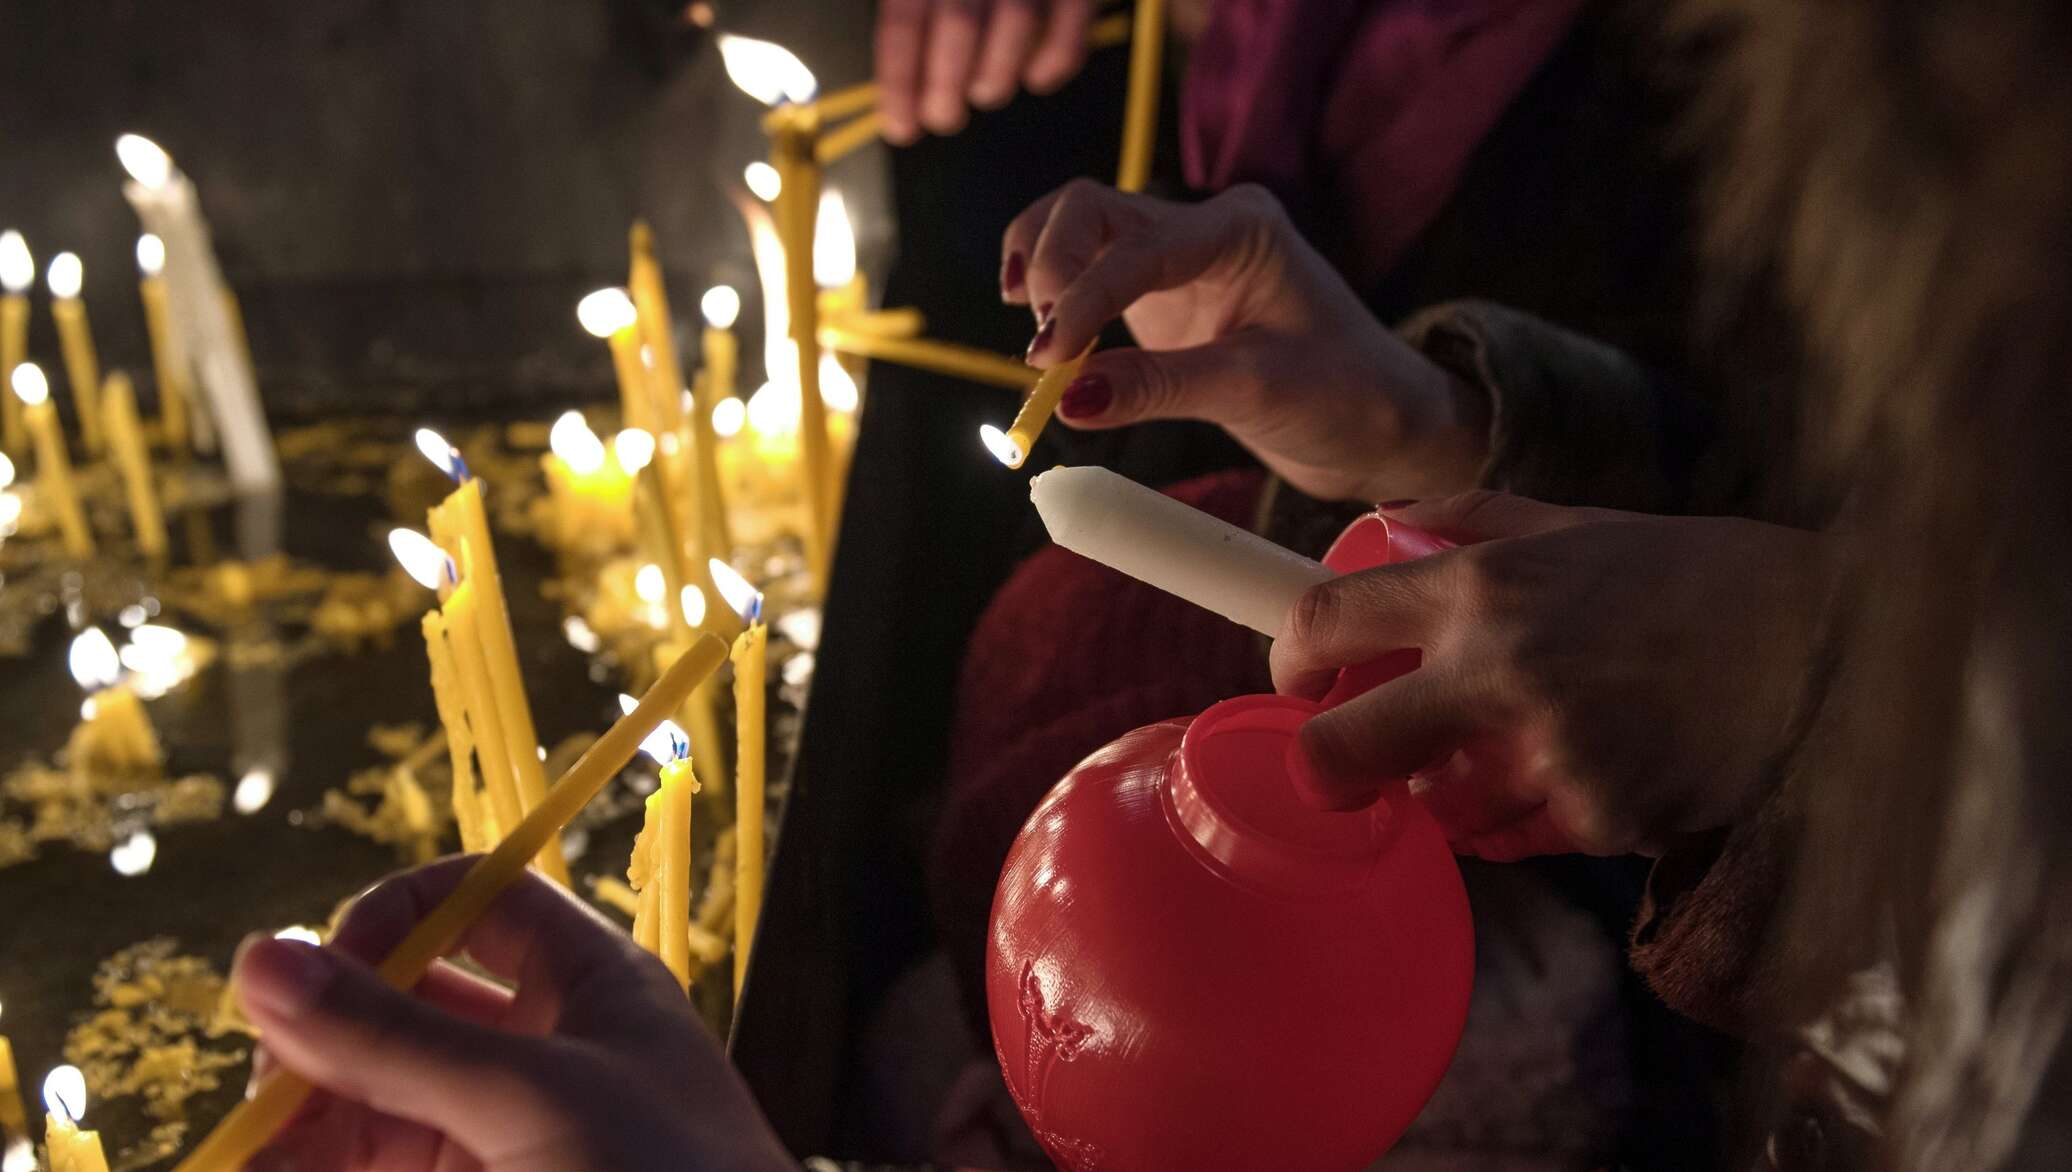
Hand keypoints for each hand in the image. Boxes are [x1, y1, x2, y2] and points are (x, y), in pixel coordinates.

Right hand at [234, 857, 791, 1171]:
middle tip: (261, 1117)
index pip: (470, 902)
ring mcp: (501, 1140)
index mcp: (585, 986)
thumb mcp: (536, 1100)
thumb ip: (398, 1039)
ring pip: (368, 1112)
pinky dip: (318, 1169)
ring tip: (246, 1164)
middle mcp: (537, 1053)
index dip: (387, 922)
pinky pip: (377, 1171)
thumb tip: (262, 958)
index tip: (313, 987)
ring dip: (299, 1134)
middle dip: (315, 1052)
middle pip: (393, 1016)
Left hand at [876, 0, 1097, 142]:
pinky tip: (1035, 77)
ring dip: (996, 75)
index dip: (900, 80)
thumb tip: (901, 72)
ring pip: (1016, 22)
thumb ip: (911, 4)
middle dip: (946, 86)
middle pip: (958, 23)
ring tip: (984, 92)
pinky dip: (1055, 61)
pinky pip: (1071, 23)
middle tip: (942, 118)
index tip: (900, 125)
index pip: (903, 18)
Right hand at [1002, 182, 1489, 502]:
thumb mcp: (1255, 392)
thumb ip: (1160, 388)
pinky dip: (1053, 294)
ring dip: (1042, 272)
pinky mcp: (1159, 300)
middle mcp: (1204, 228)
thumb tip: (1068, 401)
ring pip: (1078, 229)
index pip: (1136, 249)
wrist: (1383, 424)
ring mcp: (1177, 259)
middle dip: (1052, 269)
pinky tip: (1040, 330)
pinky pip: (1087, 274)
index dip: (1083, 300)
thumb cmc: (1346, 397)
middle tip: (1043, 353)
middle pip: (1089, 210)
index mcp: (1241, 229)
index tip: (1049, 362)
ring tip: (1040, 344)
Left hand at [1270, 493, 1837, 859]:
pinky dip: (1527, 818)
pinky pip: (1518, 839)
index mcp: (1481, 587)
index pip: (1326, 620)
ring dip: (1442, 796)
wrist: (1824, 640)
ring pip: (1433, 813)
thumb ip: (1470, 521)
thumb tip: (1385, 524)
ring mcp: (1547, 753)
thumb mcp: (1577, 522)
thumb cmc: (1694, 574)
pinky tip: (1571, 774)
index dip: (1287, 657)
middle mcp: (1498, 671)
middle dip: (1322, 769)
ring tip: (1490, 758)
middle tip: (1338, 766)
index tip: (1297, 680)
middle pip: (1339, 753)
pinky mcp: (1598, 818)